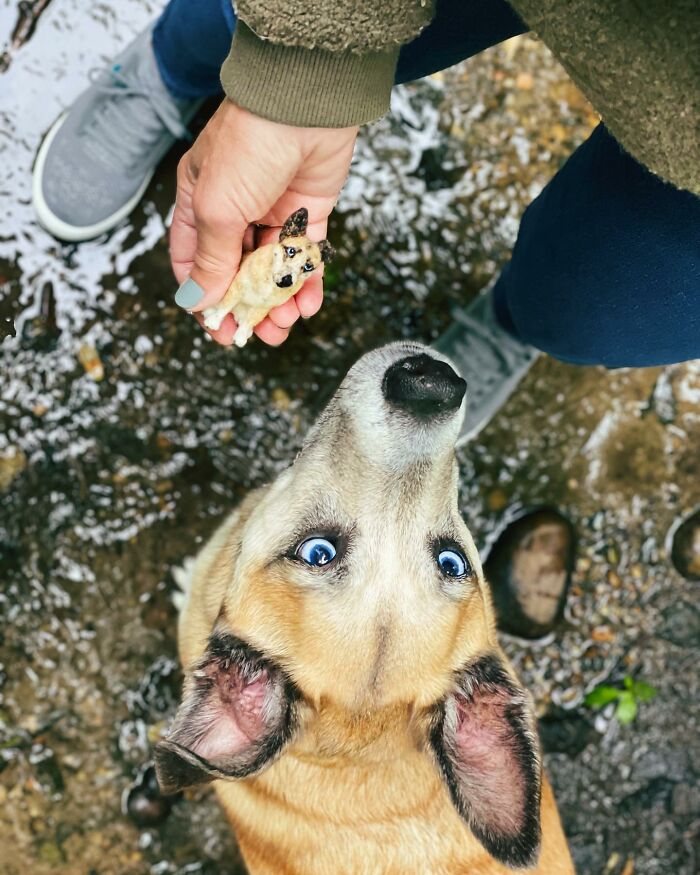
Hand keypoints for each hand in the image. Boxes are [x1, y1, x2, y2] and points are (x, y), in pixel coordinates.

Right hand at [170, 99, 356, 345]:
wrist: (306, 105)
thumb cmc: (249, 144)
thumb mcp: (218, 207)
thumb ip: (213, 258)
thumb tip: (199, 299)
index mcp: (199, 204)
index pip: (194, 262)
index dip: (204, 298)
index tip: (218, 328)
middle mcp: (234, 210)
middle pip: (236, 272)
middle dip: (247, 307)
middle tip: (258, 335)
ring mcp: (271, 212)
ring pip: (273, 270)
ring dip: (279, 301)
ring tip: (285, 325)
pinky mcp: (308, 213)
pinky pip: (305, 258)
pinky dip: (307, 282)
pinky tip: (307, 303)